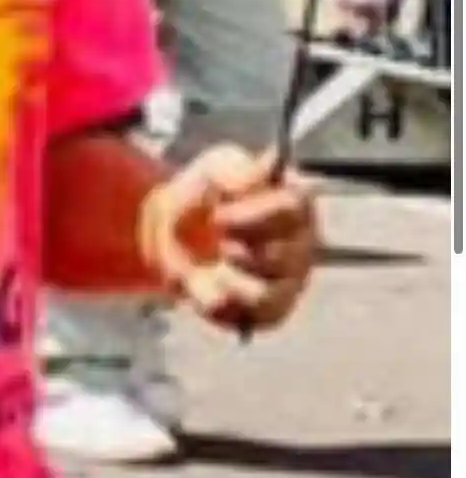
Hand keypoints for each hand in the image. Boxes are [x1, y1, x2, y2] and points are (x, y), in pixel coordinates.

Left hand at [142, 139, 319, 336]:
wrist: (173, 233)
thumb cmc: (205, 195)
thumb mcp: (215, 169)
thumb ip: (240, 170)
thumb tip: (272, 160)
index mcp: (297, 202)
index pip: (295, 208)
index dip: (254, 215)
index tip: (218, 216)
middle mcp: (304, 243)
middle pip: (283, 256)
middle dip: (238, 251)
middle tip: (217, 240)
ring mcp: (293, 280)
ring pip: (266, 294)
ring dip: (228, 280)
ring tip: (216, 263)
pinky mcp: (274, 310)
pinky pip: (251, 318)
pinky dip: (222, 304)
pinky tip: (212, 285)